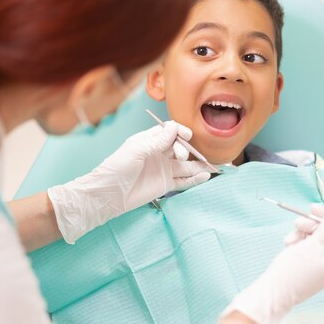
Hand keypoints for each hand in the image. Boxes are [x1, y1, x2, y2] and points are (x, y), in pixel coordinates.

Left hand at [48, 121, 210, 242]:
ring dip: (200, 165)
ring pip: (186, 165)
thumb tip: (175, 127)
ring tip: (215, 165)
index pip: (171, 132)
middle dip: (187, 150)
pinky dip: (196, 179)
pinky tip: (206, 176)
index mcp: (150, 140)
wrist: (108, 195)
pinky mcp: (165, 185)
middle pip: (181, 148)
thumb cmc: (116, 168)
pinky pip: (184, 181)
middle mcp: (159, 154)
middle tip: (183, 157)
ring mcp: (163, 170)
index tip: (186, 137)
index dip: (180, 133)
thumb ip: (157, 141)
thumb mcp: (136, 150)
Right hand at [223, 205, 323, 323]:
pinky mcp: (306, 269)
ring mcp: (319, 268)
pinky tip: (288, 244)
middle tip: (298, 222)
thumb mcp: (310, 245)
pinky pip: (306, 250)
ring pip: (315, 241)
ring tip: (290, 238)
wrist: (273, 294)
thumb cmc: (291, 271)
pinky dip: (298, 244)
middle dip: (312, 226)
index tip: (314, 209)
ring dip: (302, 234)